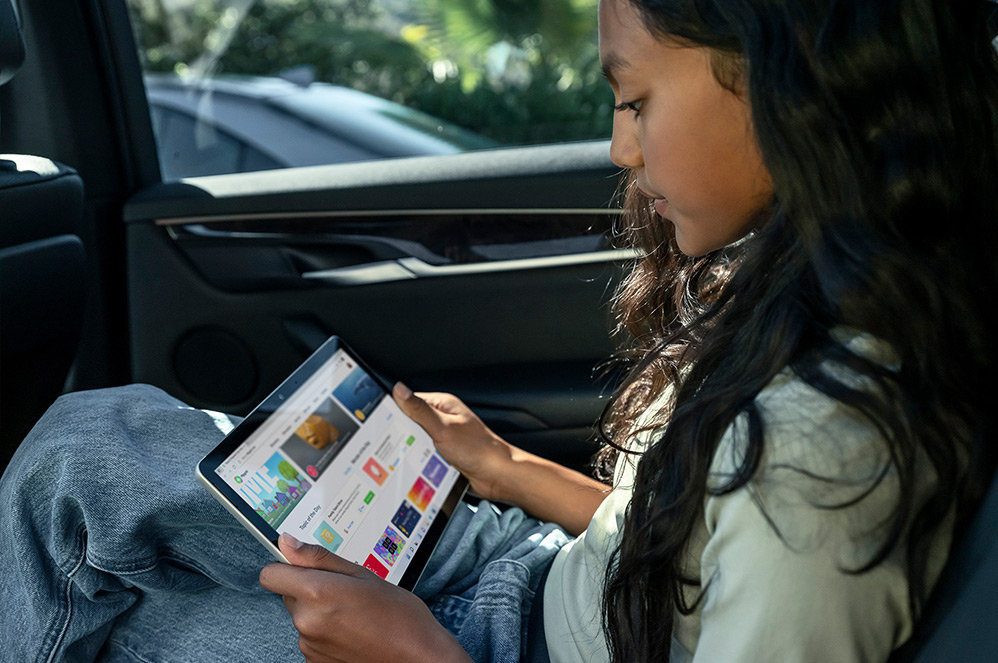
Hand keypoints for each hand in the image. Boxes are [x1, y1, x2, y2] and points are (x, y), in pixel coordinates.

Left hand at [259, 534, 469, 662]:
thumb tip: (287, 543)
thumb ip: (319, 558)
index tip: (305, 566)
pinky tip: (352, 631)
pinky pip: (311, 637)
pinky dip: (326, 633)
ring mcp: (309, 645)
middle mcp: (306, 621)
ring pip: (302, 616)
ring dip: (319, 612)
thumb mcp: (362, 574)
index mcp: (316, 593)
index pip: (270, 574)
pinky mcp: (314, 661)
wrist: (416, 657)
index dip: (286, 566)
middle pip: (289, 594)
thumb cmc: (399, 615)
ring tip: (354, 613)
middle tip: (345, 589)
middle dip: (309, 588)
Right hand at [392, 383, 512, 501]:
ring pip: (416, 441)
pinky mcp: (444, 454)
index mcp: (442, 405)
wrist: (498, 476)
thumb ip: (419, 410)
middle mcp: (443, 419)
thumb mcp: (443, 427)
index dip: (394, 411)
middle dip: (402, 434)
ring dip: (412, 450)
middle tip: (395, 443)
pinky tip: (418, 467)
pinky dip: (420, 461)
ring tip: (410, 456)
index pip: (410, 401)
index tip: (381, 420)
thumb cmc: (478, 449)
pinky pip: (424, 455)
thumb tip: (400, 389)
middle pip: (411, 423)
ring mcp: (444, 437)